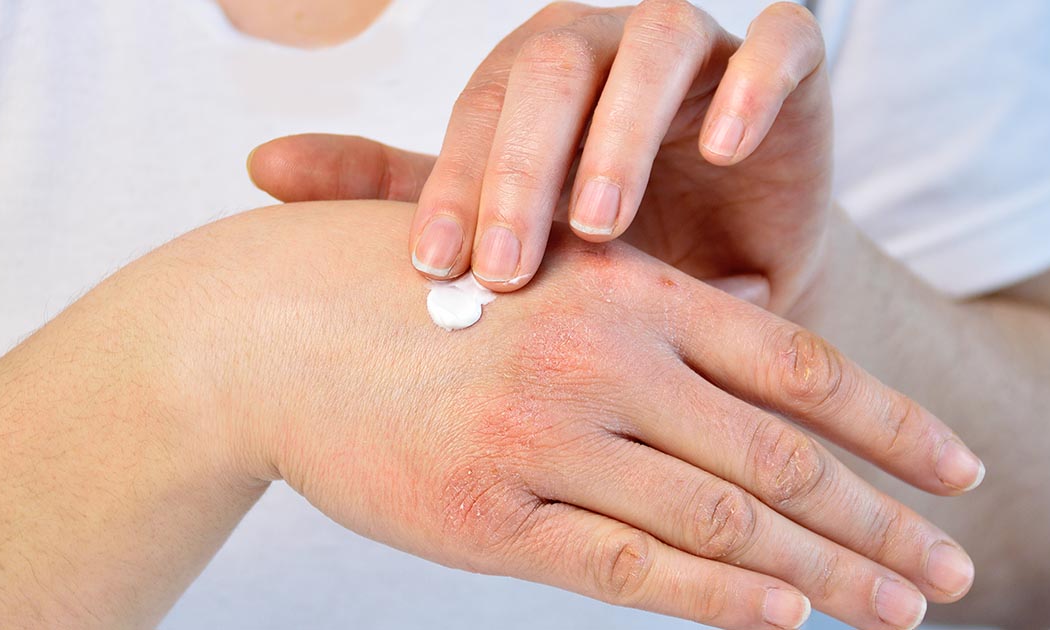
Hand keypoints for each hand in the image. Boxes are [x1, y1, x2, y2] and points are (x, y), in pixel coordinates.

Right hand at [170, 201, 979, 627]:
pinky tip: (787, 623)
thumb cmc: (412, 290)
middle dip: (880, 518)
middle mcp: (600, 356)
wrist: (266, 327)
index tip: (957, 471)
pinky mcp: (487, 515)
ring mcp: (545, 437)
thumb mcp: (541, 263)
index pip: (796, 362)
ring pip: (720, 518)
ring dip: (823, 573)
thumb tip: (760, 316)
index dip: (889, 423)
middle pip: (780, 452)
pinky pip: (628, 564)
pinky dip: (718, 597)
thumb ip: (654, 295)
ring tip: (902, 611)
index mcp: (623, 287)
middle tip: (956, 567)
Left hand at [247, 0, 832, 313]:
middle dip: (522, 164)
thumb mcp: (505, 227)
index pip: (482, 111)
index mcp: (535, 84)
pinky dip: (753, 86)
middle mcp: (607, 54)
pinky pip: (782, 46)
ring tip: (599, 223)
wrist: (732, 280)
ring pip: (655, 44)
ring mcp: (699, 56)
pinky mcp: (789, 75)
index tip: (435, 271)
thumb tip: (260, 167)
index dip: (456, 185)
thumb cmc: (611, 255)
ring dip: (621, 129)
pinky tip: (723, 149)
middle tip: (505, 265)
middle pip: (552, 64)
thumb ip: (399, 189)